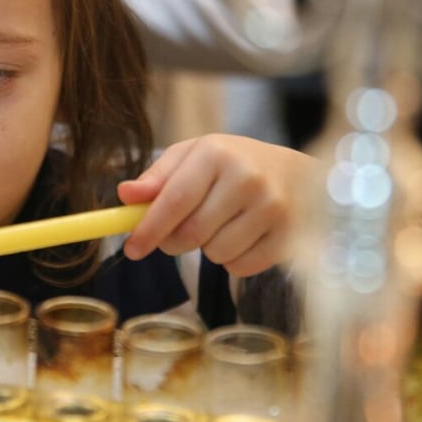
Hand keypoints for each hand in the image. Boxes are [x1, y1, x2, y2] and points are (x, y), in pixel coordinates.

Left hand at [118, 134, 318, 276]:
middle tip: (175, 235)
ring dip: (206, 249)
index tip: (131, 249)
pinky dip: (232, 261)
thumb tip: (125, 195)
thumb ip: (156, 178)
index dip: (148, 229)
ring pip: (216, 254)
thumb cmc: (231, 164)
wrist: (297, 175)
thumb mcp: (191, 157)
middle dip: (173, 242)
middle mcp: (247, 178)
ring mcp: (272, 208)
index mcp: (216, 153)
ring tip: (219, 226)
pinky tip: (242, 237)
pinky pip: (241, 268)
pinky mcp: (287, 236)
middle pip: (192, 233)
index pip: (174, 200)